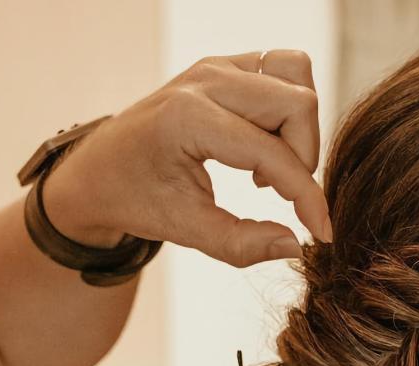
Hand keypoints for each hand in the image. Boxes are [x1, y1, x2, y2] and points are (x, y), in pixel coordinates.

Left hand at [41, 50, 332, 266]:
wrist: (97, 171)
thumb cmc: (134, 199)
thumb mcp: (184, 230)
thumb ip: (242, 244)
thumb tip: (296, 245)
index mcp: (187, 118)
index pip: (273, 152)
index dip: (306, 196)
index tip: (321, 232)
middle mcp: (205, 80)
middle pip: (297, 102)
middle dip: (304, 156)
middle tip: (275, 193)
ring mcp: (216, 66)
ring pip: (295, 75)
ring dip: (297, 126)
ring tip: (267, 166)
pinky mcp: (224, 65)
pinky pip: (281, 69)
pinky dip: (286, 109)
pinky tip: (259, 147)